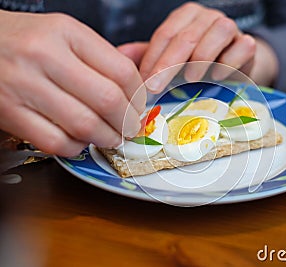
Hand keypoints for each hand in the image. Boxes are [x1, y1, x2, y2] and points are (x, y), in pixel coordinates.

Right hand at [0, 11, 145, 156]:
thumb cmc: (26, 40)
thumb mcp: (65, 35)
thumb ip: (101, 59)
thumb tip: (138, 92)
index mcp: (66, 32)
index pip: (122, 71)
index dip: (139, 96)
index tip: (139, 107)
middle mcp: (45, 55)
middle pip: (108, 100)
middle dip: (128, 122)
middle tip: (131, 128)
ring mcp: (24, 85)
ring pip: (85, 125)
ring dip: (107, 138)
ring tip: (111, 137)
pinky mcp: (9, 112)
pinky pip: (56, 142)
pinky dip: (76, 147)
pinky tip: (79, 140)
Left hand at [134, 2, 258, 92]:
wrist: (232, 64)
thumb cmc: (197, 62)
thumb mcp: (170, 58)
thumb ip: (147, 56)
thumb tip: (120, 55)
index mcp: (185, 17)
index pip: (165, 35)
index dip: (152, 60)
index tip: (143, 84)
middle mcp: (207, 18)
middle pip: (187, 36)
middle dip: (169, 64)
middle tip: (156, 87)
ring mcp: (230, 28)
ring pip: (217, 33)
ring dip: (202, 57)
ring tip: (191, 78)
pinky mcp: (248, 44)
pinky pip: (243, 47)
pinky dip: (230, 61)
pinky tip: (218, 75)